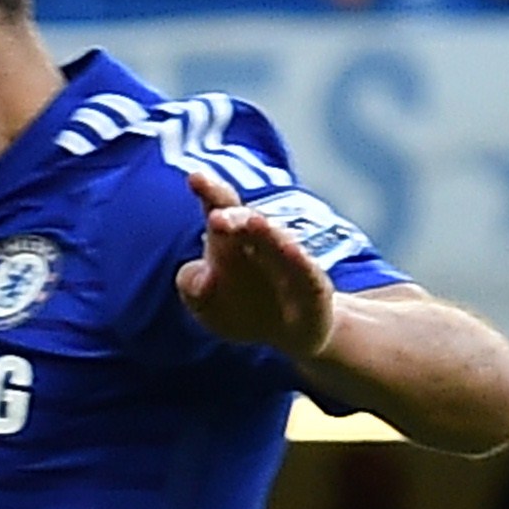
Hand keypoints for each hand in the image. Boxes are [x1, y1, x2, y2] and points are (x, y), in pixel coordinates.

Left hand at [171, 169, 342, 358]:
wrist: (290, 331)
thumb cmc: (243, 307)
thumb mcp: (207, 303)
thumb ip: (193, 287)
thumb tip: (202, 279)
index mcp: (233, 239)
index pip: (221, 209)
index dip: (210, 192)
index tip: (195, 177)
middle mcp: (264, 243)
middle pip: (249, 222)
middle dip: (234, 216)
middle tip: (217, 216)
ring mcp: (291, 263)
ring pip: (279, 243)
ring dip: (267, 232)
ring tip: (254, 222)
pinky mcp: (314, 289)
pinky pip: (307, 274)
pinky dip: (300, 261)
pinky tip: (293, 250)